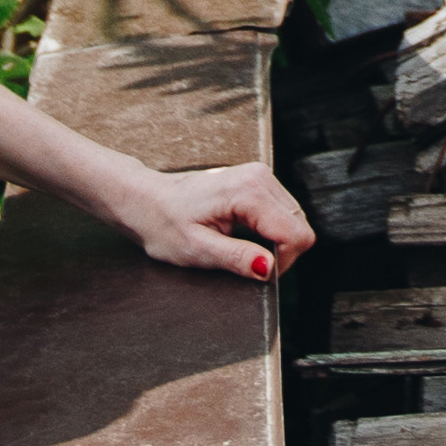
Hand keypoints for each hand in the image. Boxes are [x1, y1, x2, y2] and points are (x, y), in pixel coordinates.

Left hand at [114, 159, 316, 283]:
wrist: (146, 201)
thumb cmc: (164, 223)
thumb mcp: (197, 250)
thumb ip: (236, 258)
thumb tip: (268, 268)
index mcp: (248, 192)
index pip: (296, 234)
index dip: (281, 262)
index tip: (254, 270)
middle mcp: (259, 177)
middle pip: (299, 226)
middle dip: (279, 252)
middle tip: (245, 261)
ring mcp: (260, 175)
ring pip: (294, 219)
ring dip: (275, 241)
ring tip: (240, 246)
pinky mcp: (257, 180)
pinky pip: (281, 212)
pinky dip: (269, 230)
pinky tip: (243, 233)